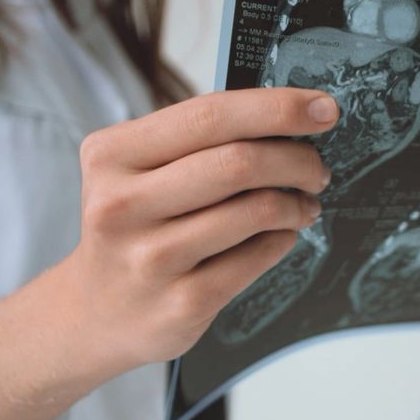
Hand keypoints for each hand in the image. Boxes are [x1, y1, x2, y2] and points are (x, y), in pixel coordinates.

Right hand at [61, 88, 337, 377]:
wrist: (96, 312)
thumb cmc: (135, 226)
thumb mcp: (138, 172)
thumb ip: (196, 142)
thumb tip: (288, 118)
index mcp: (111, 155)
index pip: (210, 115)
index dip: (277, 108)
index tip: (323, 109)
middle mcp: (122, 205)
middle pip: (238, 163)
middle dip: (296, 160)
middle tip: (317, 169)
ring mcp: (151, 258)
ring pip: (254, 211)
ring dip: (295, 204)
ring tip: (304, 206)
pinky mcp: (182, 302)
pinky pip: (257, 258)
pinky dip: (282, 240)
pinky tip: (282, 235)